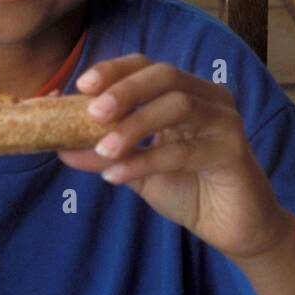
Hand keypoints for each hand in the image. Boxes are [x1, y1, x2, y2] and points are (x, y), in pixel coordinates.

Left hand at [56, 55, 290, 262]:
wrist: (234, 229)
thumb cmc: (189, 190)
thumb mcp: (138, 170)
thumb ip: (105, 155)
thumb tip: (60, 147)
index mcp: (185, 92)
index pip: (147, 65)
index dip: (115, 70)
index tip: (81, 85)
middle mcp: (208, 98)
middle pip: (164, 75)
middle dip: (124, 90)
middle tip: (93, 113)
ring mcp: (225, 122)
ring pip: (178, 106)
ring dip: (134, 126)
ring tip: (103, 150)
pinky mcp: (234, 152)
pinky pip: (186, 150)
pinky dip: (147, 160)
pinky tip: (119, 175)